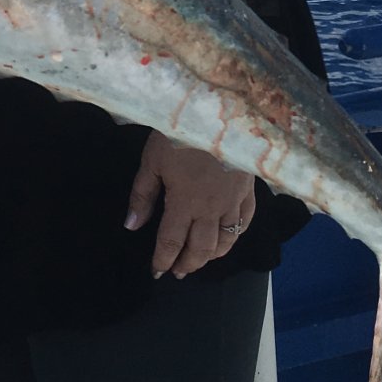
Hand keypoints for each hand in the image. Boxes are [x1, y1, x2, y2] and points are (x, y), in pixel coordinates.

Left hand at [126, 132, 257, 278]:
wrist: (218, 110)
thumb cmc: (181, 131)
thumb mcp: (153, 159)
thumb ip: (143, 195)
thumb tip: (132, 225)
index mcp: (184, 203)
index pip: (171, 242)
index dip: (162, 260)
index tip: (156, 272)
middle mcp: (212, 208)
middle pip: (201, 249)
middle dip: (187, 264)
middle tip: (177, 272)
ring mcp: (234, 200)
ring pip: (226, 241)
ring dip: (212, 256)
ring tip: (200, 261)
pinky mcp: (249, 189)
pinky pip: (247, 221)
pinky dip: (237, 235)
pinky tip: (229, 238)